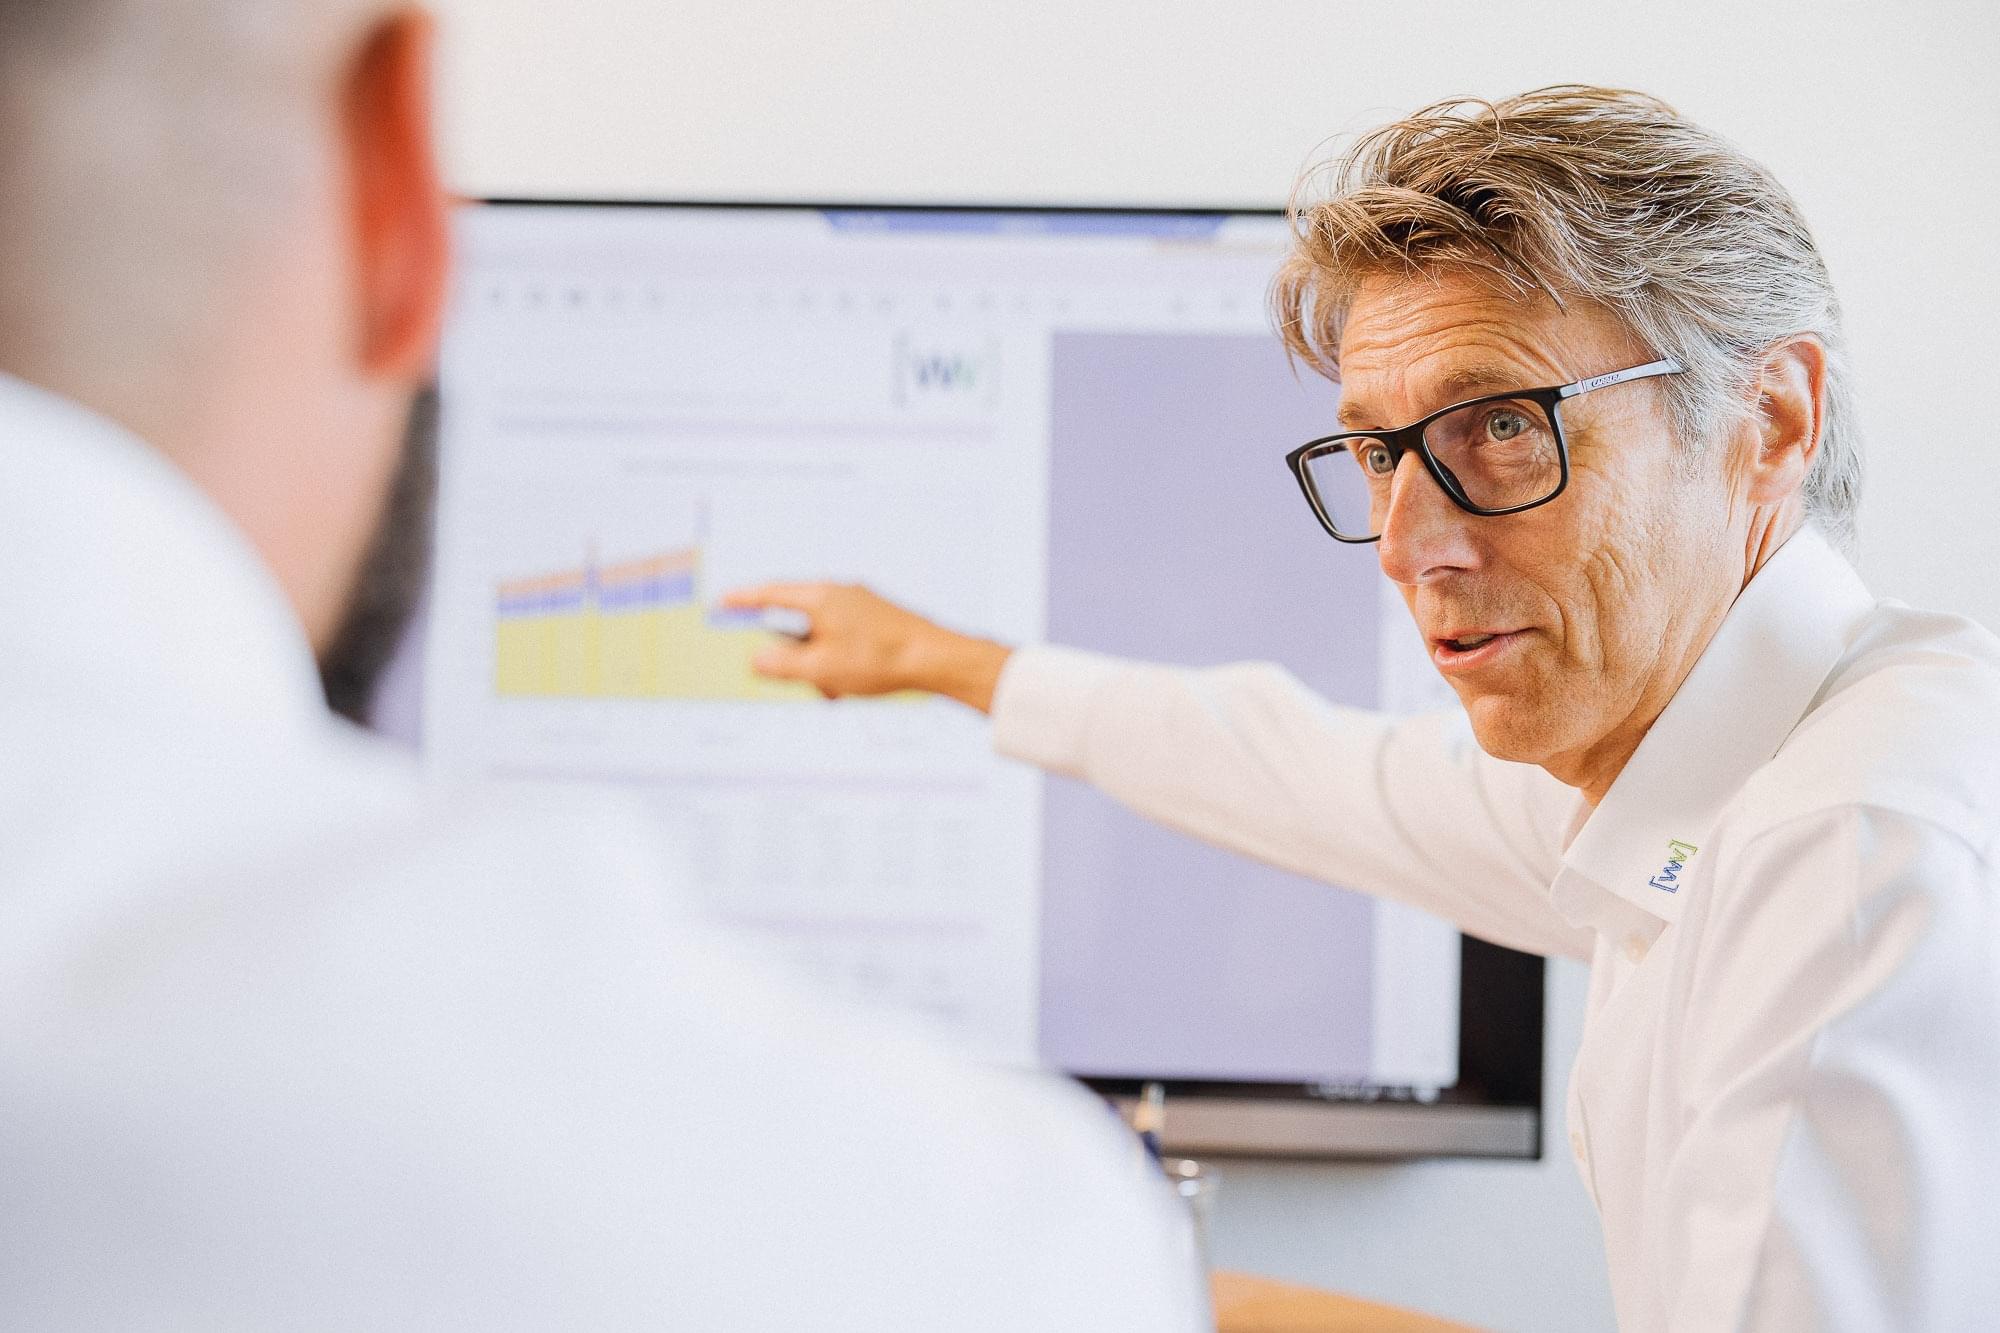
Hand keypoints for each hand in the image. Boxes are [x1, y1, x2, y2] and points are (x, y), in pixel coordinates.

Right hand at [718, 582, 1013, 712]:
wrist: (938, 659)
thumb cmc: (881, 661)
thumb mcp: (820, 670)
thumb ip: (781, 665)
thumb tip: (755, 659)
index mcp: (821, 597)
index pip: (772, 593)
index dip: (744, 599)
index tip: (723, 600)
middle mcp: (841, 592)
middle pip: (798, 619)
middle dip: (795, 655)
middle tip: (800, 679)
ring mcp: (862, 604)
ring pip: (823, 636)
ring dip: (821, 665)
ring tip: (833, 692)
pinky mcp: (878, 619)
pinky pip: (844, 640)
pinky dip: (839, 664)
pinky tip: (850, 687)